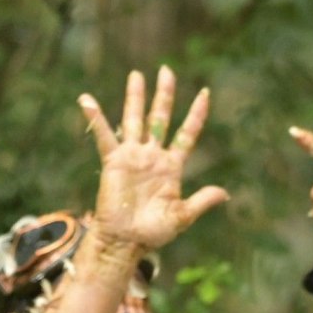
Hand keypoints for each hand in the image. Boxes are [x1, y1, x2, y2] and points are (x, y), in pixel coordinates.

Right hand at [80, 67, 227, 255]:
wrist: (125, 242)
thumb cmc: (152, 233)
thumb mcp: (181, 217)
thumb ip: (201, 201)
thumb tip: (225, 193)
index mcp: (172, 166)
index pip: (187, 133)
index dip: (196, 114)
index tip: (205, 93)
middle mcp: (152, 156)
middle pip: (160, 117)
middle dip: (164, 94)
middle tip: (167, 71)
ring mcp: (133, 156)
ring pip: (135, 119)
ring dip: (136, 97)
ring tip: (137, 75)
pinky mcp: (113, 162)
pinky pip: (104, 136)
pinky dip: (96, 118)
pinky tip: (87, 100)